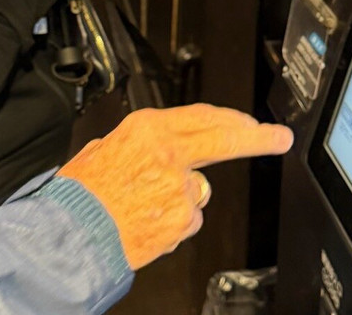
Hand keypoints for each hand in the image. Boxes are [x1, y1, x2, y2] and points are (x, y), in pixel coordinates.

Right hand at [58, 104, 292, 269]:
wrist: (71, 236)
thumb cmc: (80, 195)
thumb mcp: (101, 149)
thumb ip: (137, 143)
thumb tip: (154, 145)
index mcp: (148, 129)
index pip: (203, 116)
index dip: (231, 119)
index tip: (251, 123)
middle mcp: (170, 154)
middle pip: (225, 140)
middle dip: (259, 137)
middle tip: (279, 137)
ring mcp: (180, 189)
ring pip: (198, 190)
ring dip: (181, 197)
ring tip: (142, 206)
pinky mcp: (183, 221)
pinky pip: (187, 220)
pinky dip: (172, 223)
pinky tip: (146, 223)